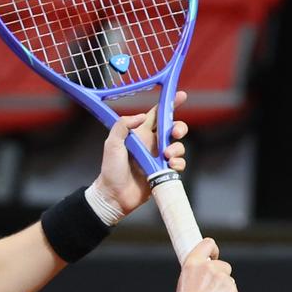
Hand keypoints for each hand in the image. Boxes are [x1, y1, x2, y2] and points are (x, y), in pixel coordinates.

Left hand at [93, 89, 188, 216]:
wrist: (114, 195)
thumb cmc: (111, 170)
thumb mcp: (111, 144)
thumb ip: (123, 126)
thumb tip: (140, 116)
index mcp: (140, 134)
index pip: (157, 114)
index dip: (169, 104)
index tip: (180, 96)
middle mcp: (152, 144)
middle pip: (173, 129)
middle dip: (179, 127)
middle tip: (175, 133)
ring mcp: (158, 158)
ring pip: (178, 147)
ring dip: (177, 148)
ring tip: (166, 156)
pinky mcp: (163, 172)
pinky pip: (178, 164)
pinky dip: (178, 163)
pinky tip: (170, 166)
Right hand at [175, 236, 237, 291]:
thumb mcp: (184, 284)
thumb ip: (197, 275)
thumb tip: (204, 276)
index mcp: (193, 264)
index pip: (208, 244)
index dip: (213, 251)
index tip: (214, 257)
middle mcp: (209, 267)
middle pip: (223, 266)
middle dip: (221, 277)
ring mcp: (222, 279)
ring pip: (229, 282)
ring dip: (224, 290)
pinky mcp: (232, 290)